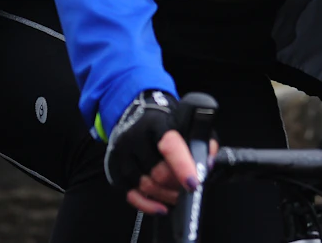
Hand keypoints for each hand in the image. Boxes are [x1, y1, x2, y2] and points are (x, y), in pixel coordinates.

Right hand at [103, 90, 217, 214]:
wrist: (137, 114)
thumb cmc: (167, 122)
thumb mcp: (188, 123)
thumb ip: (203, 142)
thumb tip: (207, 165)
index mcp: (158, 123)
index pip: (169, 145)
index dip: (182, 166)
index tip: (193, 183)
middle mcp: (136, 137)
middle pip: (159, 173)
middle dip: (177, 185)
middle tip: (189, 187)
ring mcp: (122, 153)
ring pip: (146, 186)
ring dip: (166, 196)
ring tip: (178, 194)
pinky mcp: (114, 168)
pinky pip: (131, 195)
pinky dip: (148, 205)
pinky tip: (161, 207)